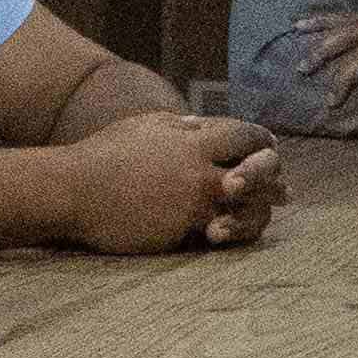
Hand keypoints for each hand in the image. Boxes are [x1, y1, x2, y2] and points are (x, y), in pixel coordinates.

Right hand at [66, 111, 284, 253]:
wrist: (72, 189)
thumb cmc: (103, 157)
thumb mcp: (144, 128)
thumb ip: (179, 128)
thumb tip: (201, 125)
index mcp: (191, 136)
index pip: (246, 134)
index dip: (262, 141)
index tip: (269, 149)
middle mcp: (199, 164)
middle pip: (260, 168)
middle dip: (275, 177)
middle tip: (286, 190)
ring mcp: (193, 197)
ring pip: (249, 205)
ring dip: (260, 210)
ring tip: (266, 214)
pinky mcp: (182, 227)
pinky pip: (221, 230)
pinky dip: (231, 231)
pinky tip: (231, 233)